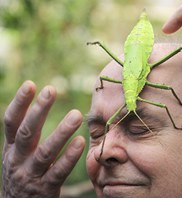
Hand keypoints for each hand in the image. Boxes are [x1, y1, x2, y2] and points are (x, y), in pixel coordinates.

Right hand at [2, 81, 84, 197]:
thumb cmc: (22, 175)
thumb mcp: (18, 155)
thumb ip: (26, 137)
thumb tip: (37, 108)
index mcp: (11, 149)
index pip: (11, 123)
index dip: (19, 103)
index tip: (30, 84)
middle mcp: (17, 160)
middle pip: (27, 133)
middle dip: (38, 110)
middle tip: (51, 89)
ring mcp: (30, 176)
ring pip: (45, 152)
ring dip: (61, 132)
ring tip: (76, 115)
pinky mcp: (45, 189)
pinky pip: (59, 172)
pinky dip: (69, 157)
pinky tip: (80, 142)